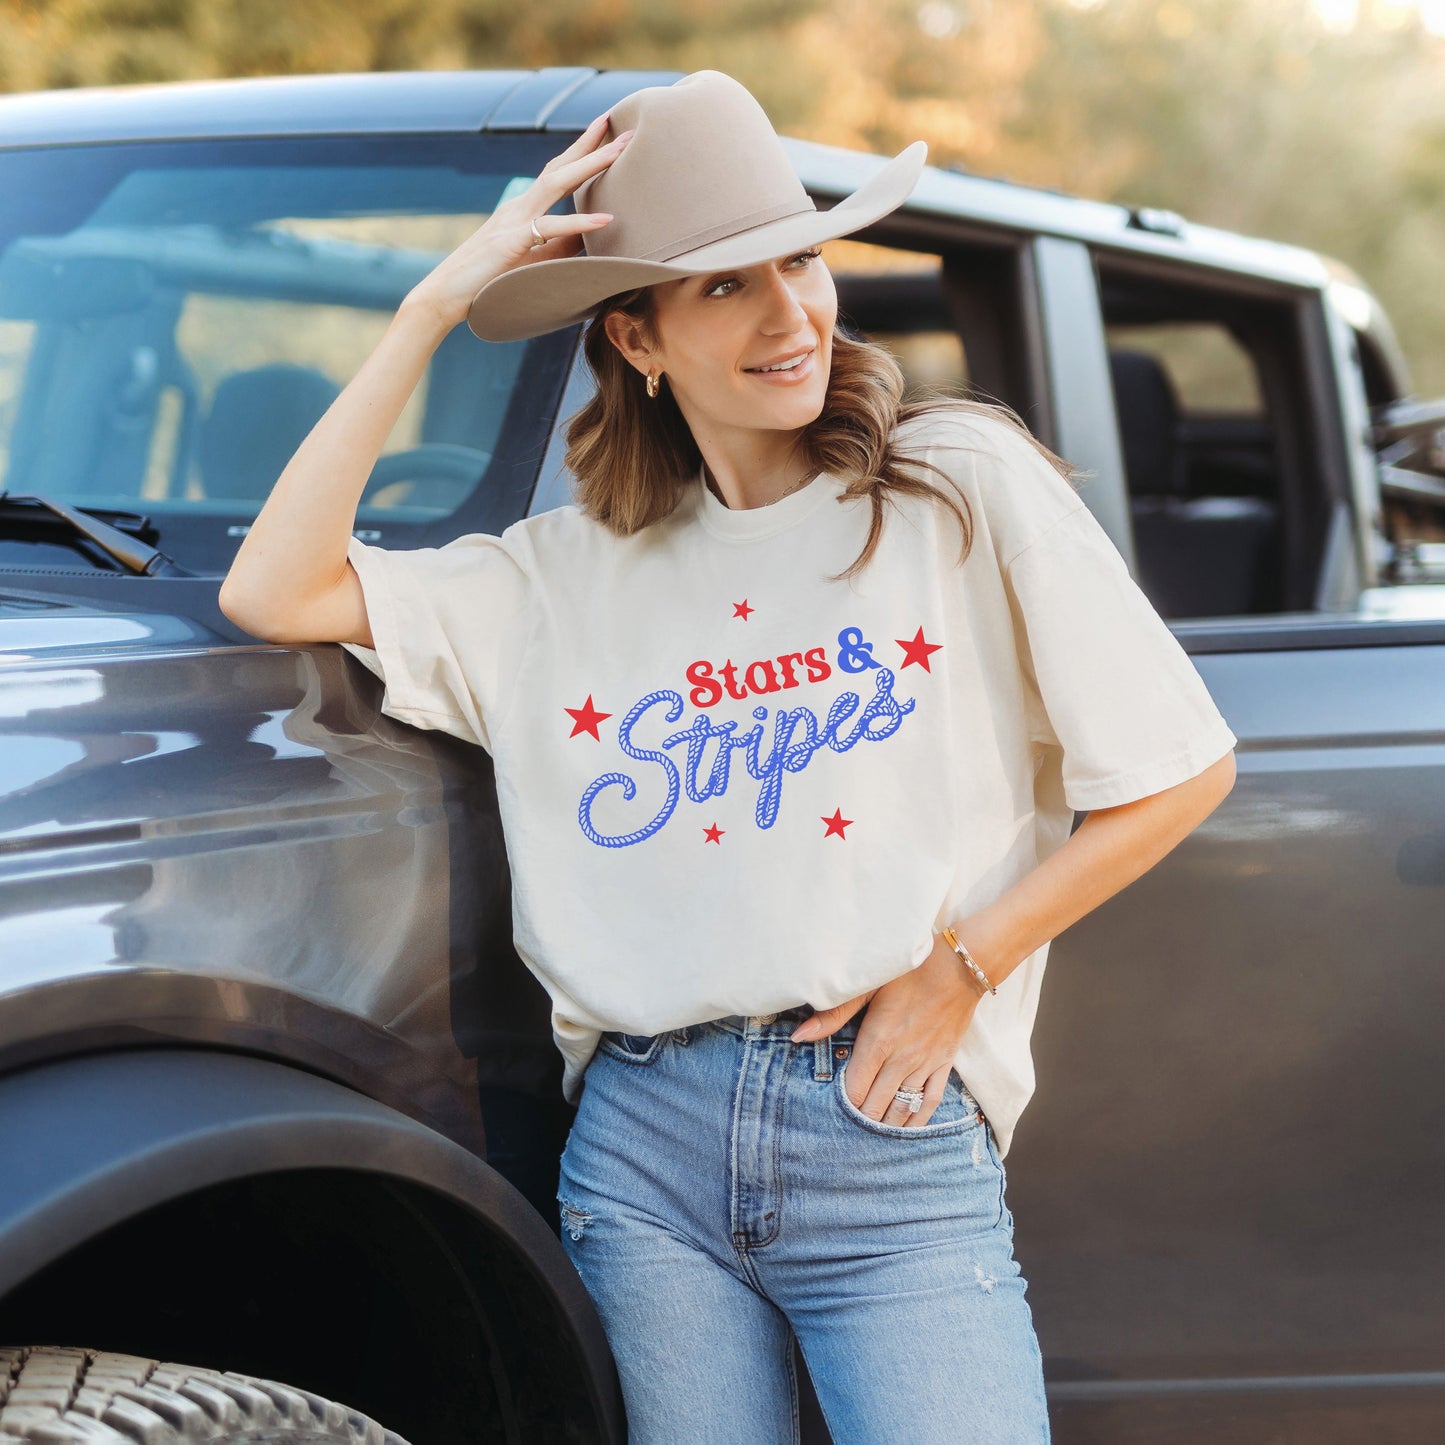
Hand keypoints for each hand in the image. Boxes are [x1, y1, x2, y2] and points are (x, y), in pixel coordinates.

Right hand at [403, 111, 632, 330]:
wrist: (445, 296)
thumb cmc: (487, 282)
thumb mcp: (533, 259)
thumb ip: (561, 244)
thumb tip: (595, 231)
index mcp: (523, 210)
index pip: (557, 172)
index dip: (583, 151)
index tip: (609, 131)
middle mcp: (519, 207)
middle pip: (560, 167)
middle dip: (593, 145)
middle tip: (626, 128)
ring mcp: (513, 221)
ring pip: (557, 183)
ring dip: (590, 164)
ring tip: (621, 151)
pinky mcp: (511, 242)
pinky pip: (551, 228)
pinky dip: (579, 222)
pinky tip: (605, 219)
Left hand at [791, 932, 986, 1126]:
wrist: (958, 967)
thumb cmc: (908, 971)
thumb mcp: (867, 986)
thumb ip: (833, 1014)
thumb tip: (799, 1036)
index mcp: (877, 1042)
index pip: (854, 1090)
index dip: (842, 1105)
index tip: (832, 1112)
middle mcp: (901, 1060)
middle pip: (876, 1105)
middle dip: (861, 1120)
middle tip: (847, 1131)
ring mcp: (924, 1065)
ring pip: (901, 1108)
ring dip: (886, 1125)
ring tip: (871, 1137)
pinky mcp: (944, 1064)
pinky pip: (930, 1101)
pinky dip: (917, 1120)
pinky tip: (907, 1129)